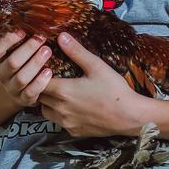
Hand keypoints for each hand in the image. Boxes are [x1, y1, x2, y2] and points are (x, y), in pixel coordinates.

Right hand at [0, 30, 54, 108]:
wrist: (19, 89)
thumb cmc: (21, 63)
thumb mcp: (15, 51)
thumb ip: (20, 39)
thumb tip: (35, 16)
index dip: (8, 40)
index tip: (22, 30)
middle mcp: (1, 74)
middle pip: (12, 62)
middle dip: (28, 49)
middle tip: (41, 39)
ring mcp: (11, 88)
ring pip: (21, 78)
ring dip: (35, 63)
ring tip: (47, 51)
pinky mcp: (23, 99)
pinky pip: (30, 92)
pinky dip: (40, 82)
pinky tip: (49, 72)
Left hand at [39, 33, 153, 137]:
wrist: (131, 117)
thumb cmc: (115, 91)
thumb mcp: (96, 66)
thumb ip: (76, 51)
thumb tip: (61, 36)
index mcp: (64, 91)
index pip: (38, 82)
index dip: (38, 74)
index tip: (43, 68)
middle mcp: (61, 109)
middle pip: (39, 97)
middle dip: (41, 87)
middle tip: (48, 79)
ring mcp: (66, 122)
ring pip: (45, 112)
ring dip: (47, 102)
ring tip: (57, 93)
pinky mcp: (74, 131)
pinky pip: (58, 122)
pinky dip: (58, 114)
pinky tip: (69, 107)